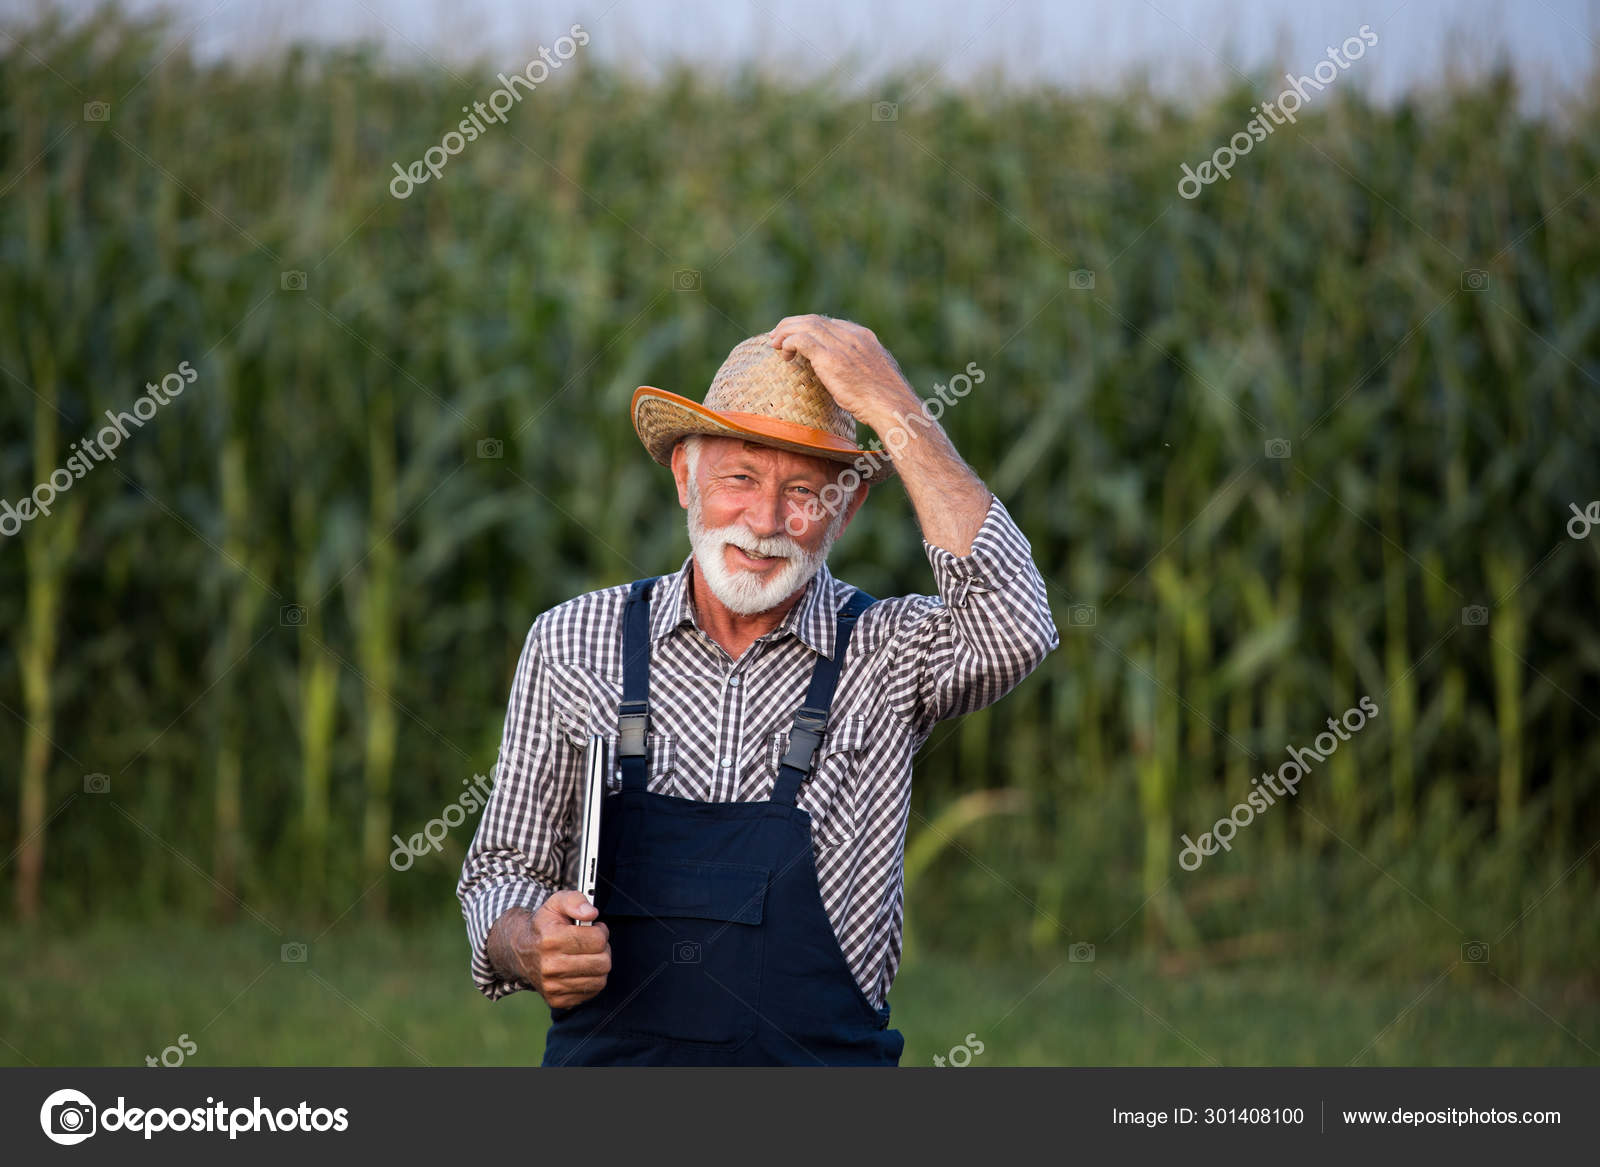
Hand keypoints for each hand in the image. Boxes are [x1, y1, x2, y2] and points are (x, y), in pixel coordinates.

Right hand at [500, 891, 610, 1008]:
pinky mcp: (556, 999)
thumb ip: (575, 901)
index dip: (601, 931)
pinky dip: (591, 980)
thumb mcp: (556, 903)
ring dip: (599, 966)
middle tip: (593, 943)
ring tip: (587, 955)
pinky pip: (591, 992)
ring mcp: (552, 985)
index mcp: (551, 939)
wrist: (520, 950)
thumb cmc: (544, 925)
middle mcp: (549, 966)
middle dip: (603, 950)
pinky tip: (581, 969)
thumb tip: (591, 913)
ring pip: (600, 980)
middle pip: (602, 962)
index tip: (594, 929)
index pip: (597, 940)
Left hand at [767, 315, 918, 430]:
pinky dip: (788, 342)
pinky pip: (801, 339)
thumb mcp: (879, 376)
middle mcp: (852, 336)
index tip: (799, 338)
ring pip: (805, 325)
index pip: (831, 324)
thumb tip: (858, 377)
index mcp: (865, 337)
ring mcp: (840, 345)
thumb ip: (866, 369)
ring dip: (786, 332)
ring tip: (774, 343)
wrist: (891, 405)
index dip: (811, 328)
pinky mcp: (829, 357)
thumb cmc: (888, 400)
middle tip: (777, 336)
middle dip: (793, 325)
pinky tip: (783, 353)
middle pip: (815, 320)